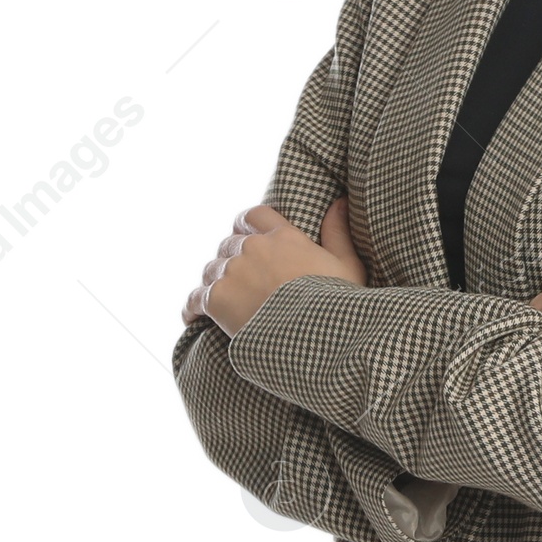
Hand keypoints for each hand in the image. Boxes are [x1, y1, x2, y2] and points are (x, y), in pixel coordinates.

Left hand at [182, 196, 366, 335]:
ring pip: (211, 270)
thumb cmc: (338, 305)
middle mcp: (254, 248)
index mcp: (284, 237)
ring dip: (215, 283)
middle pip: (229, 245)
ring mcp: (233, 272)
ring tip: (220, 302)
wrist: (316, 339)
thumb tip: (339, 202)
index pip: (255, 215)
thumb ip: (338, 231)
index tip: (244, 233)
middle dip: (231, 260)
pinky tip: (192, 318)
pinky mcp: (216, 299)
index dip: (246, 224)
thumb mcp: (348, 266)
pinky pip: (195, 299)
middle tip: (237, 281)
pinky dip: (192, 308)